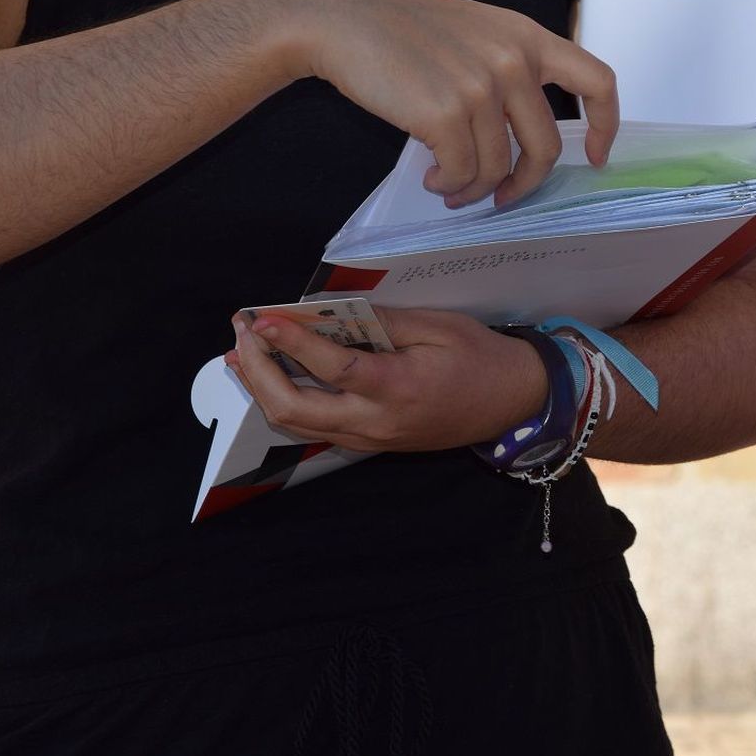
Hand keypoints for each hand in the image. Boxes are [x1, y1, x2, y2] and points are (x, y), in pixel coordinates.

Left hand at [225, 307, 546, 452]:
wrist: (512, 402)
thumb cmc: (480, 357)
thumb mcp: (438, 326)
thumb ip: (383, 322)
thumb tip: (330, 313)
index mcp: (398, 388)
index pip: (330, 367)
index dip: (290, 342)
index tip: (261, 319)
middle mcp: (376, 422)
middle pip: (294, 408)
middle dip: (258, 372)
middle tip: (243, 335)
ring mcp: (371, 438)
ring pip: (297, 424)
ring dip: (263, 388)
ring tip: (242, 354)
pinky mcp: (370, 443)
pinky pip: (316, 426)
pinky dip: (287, 400)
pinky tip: (274, 376)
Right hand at [246, 0, 619, 208]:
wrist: (337, 15)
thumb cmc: (398, 28)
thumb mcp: (472, 32)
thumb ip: (506, 69)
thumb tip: (520, 138)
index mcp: (527, 37)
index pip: (597, 80)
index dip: (605, 125)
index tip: (595, 156)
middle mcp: (514, 60)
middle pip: (548, 146)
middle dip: (527, 183)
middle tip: (504, 197)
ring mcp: (482, 86)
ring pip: (500, 168)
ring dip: (476, 190)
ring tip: (449, 186)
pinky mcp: (446, 112)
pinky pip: (464, 173)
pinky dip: (448, 186)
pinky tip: (430, 177)